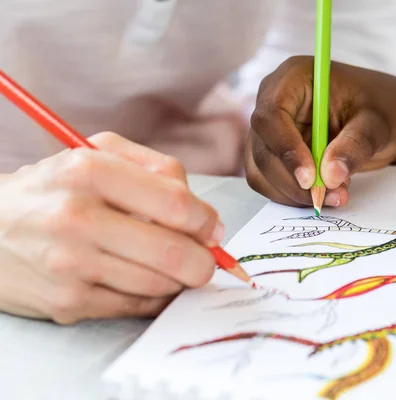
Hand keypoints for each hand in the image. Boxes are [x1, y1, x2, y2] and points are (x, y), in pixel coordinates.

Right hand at [0, 132, 221, 323]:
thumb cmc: (53, 189)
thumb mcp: (96, 153)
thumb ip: (155, 169)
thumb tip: (205, 216)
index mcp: (90, 171)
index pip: (178, 205)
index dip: (207, 222)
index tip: (212, 230)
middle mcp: (77, 218)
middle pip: (175, 253)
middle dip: (204, 262)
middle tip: (205, 260)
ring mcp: (70, 265)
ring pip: (159, 284)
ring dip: (178, 279)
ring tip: (169, 264)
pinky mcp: (67, 302)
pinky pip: (135, 306)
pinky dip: (152, 296)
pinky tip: (143, 279)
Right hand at [245, 56, 395, 207]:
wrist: (386, 120)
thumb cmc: (382, 108)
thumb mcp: (377, 123)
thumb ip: (355, 145)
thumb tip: (330, 175)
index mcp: (293, 78)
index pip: (271, 116)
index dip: (286, 149)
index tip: (310, 178)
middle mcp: (273, 101)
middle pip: (262, 148)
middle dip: (292, 180)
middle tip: (330, 196)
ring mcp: (270, 129)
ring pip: (261, 170)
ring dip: (293, 193)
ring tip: (336, 194)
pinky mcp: (273, 153)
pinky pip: (268, 181)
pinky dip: (292, 196)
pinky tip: (324, 193)